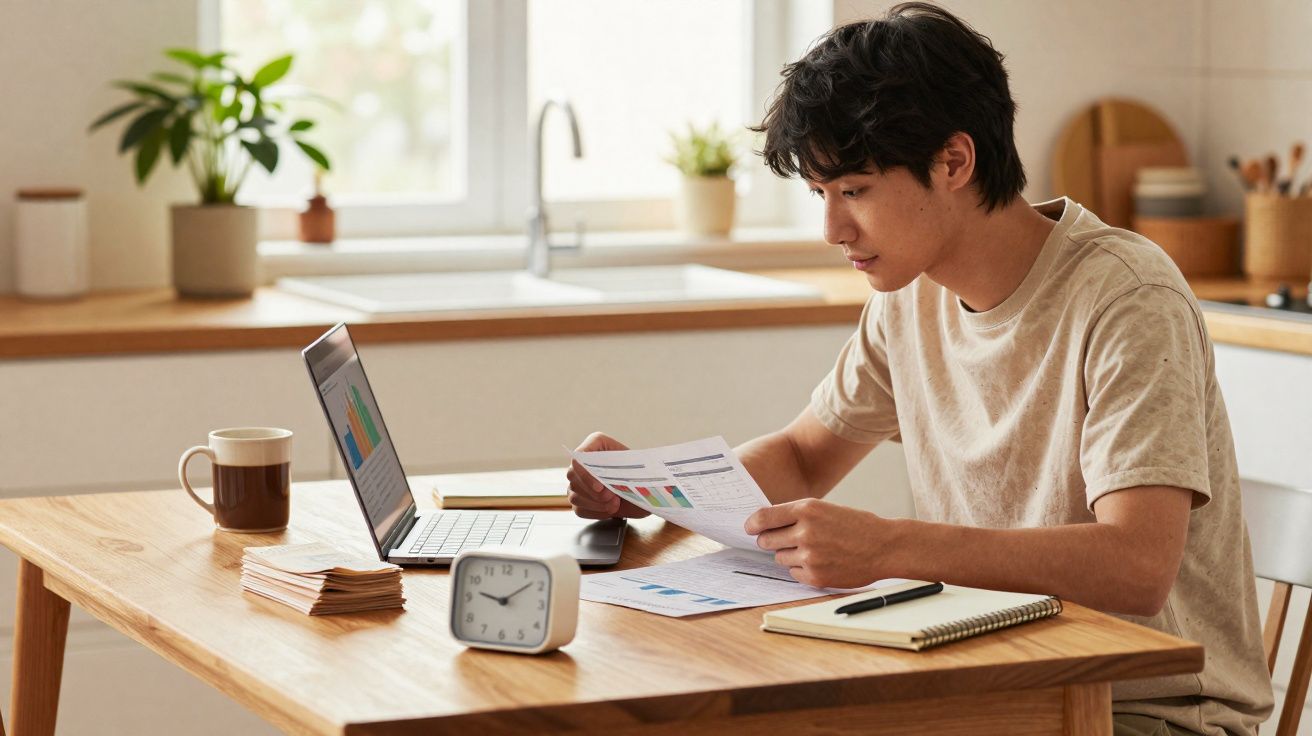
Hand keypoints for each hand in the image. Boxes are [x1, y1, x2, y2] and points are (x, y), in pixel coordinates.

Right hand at [565, 432, 650, 519]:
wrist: (647, 491)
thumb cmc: (642, 475)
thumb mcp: (637, 468)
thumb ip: (622, 471)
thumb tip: (609, 485)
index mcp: (596, 444)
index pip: (578, 458)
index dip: (586, 473)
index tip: (600, 487)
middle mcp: (583, 461)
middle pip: (573, 476)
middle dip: (593, 492)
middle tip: (612, 497)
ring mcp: (578, 481)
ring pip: (574, 495)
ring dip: (596, 504)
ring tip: (615, 503)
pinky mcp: (579, 499)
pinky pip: (579, 509)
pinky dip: (596, 512)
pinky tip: (610, 509)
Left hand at [745, 498, 889, 588]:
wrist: (885, 547)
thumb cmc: (856, 525)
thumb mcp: (825, 509)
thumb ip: (797, 515)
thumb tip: (765, 524)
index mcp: (807, 509)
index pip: (764, 517)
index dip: (752, 524)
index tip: (749, 528)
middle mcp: (805, 532)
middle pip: (766, 540)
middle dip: (769, 540)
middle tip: (780, 540)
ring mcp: (810, 556)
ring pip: (780, 558)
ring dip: (789, 555)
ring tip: (812, 550)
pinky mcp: (815, 576)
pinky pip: (793, 573)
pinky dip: (801, 569)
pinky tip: (820, 562)